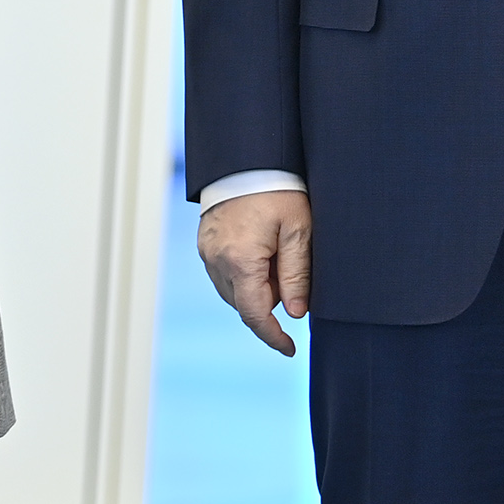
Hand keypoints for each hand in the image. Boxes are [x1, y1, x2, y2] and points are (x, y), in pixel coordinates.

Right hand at [198, 191, 312, 355]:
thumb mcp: (298, 229)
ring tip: (278, 258)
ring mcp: (207, 250)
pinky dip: (243, 274)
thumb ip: (297, 274)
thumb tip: (296, 313)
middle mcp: (217, 259)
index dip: (273, 336)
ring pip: (232, 290)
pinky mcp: (205, 241)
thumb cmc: (278, 188)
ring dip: (255, 289)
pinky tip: (262, 253)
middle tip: (292, 279)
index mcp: (240, 261)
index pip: (254, 315)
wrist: (248, 155)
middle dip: (269, 304)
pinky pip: (223, 272)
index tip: (290, 349)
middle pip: (243, 304)